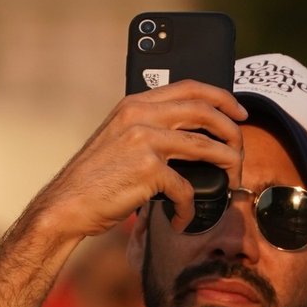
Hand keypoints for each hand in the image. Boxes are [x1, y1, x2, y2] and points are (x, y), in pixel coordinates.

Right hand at [30, 80, 247, 240]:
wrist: (65, 205)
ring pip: (205, 147)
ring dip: (227, 164)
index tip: (239, 112)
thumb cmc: (93, 180)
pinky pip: (185, 188)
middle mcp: (140, 115)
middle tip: (241, 152)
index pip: (190, 87)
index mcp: (135, 103)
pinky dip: (188, 208)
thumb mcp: (118, 140)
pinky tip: (181, 219)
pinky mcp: (147, 170)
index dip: (221, 97)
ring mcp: (144, 141)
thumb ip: (147, 130)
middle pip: (205, 112)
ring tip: (231, 181)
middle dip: (232, 131)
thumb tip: (190, 139)